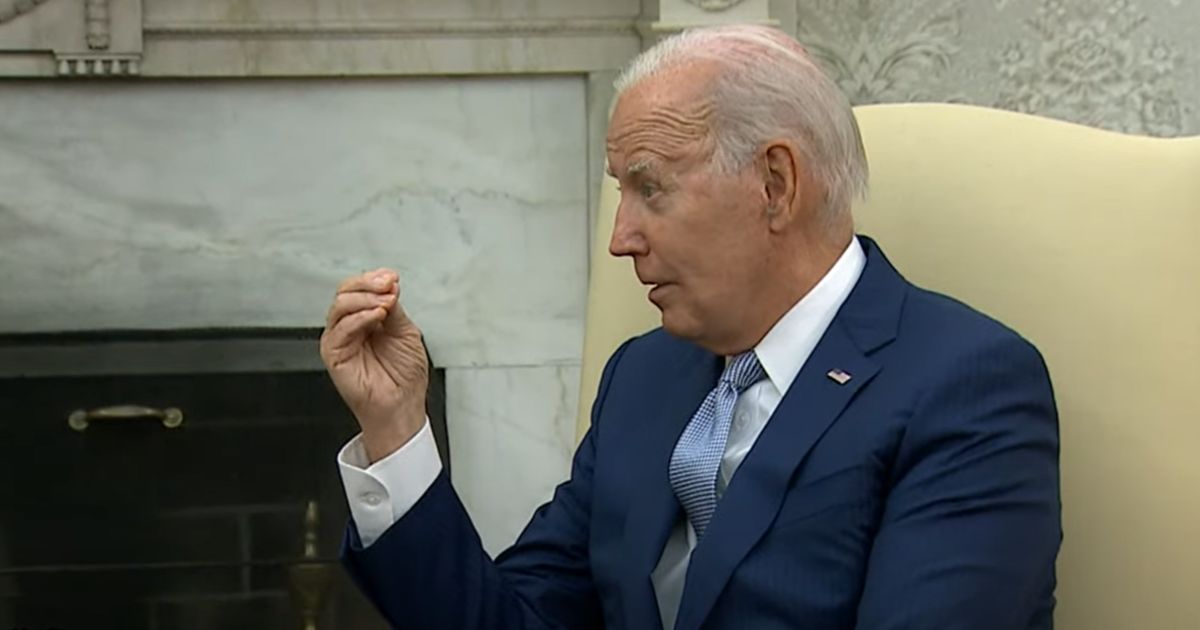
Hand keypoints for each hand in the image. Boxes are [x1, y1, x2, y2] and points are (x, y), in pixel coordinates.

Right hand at [320, 268, 428, 462]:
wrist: (403, 404)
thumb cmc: (404, 375)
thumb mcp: (406, 331)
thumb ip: (394, 308)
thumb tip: (389, 285)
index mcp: (366, 317)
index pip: (361, 288)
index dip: (375, 278)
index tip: (392, 277)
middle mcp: (351, 325)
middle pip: (346, 291)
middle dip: (368, 284)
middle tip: (388, 286)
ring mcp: (341, 339)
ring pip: (340, 305)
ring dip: (365, 298)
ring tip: (385, 304)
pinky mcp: (334, 354)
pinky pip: (340, 329)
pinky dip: (359, 318)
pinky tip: (376, 316)